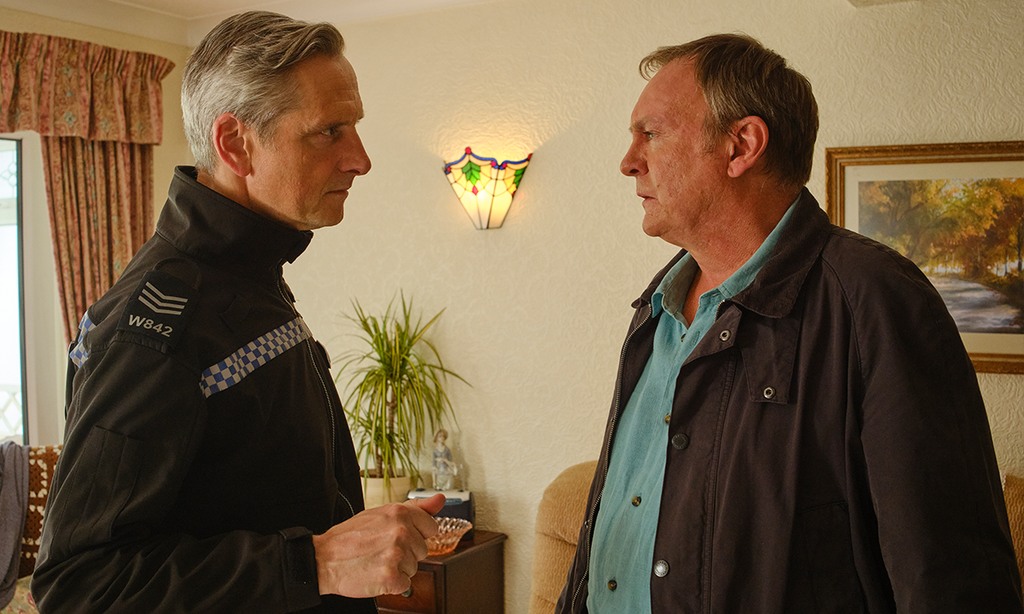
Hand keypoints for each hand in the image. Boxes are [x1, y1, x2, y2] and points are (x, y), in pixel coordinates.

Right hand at [312, 493, 445, 597]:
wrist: (323, 559)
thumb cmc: (350, 537)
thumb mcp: (382, 513)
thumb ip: (416, 508)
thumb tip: (440, 500)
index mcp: (400, 513)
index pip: (431, 527)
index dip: (415, 535)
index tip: (398, 537)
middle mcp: (400, 531)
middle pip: (423, 550)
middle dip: (406, 553)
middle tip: (381, 550)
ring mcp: (396, 554)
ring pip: (414, 568)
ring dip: (398, 568)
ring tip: (376, 560)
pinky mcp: (391, 577)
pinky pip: (405, 584)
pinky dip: (391, 584)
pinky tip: (375, 573)